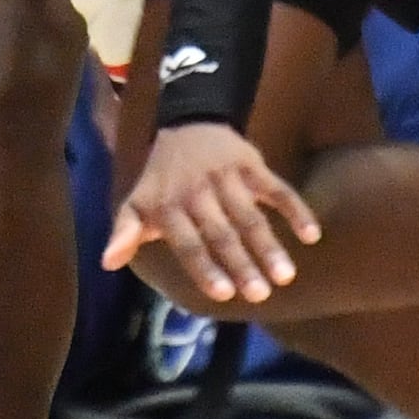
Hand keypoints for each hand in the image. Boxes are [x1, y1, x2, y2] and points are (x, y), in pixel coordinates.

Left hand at [104, 122, 319, 305]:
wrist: (189, 123)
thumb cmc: (162, 176)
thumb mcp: (137, 201)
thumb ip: (124, 233)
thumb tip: (107, 263)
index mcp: (169, 205)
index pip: (187, 241)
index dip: (205, 267)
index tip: (224, 296)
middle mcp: (199, 192)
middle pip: (222, 233)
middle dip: (241, 264)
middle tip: (261, 294)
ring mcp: (228, 177)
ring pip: (251, 215)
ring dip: (269, 246)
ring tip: (285, 276)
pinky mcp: (252, 164)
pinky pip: (277, 188)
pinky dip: (296, 209)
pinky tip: (311, 235)